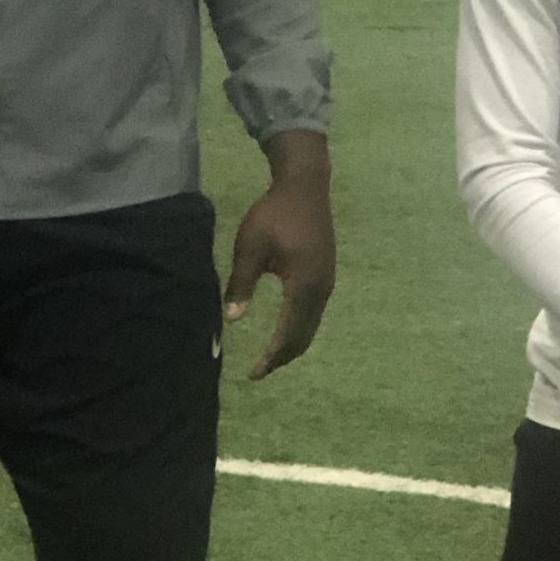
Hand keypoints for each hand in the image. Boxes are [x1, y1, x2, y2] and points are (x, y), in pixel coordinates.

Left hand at [224, 130, 334, 380]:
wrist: (304, 186)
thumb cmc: (273, 214)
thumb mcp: (250, 247)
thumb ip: (241, 284)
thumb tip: (231, 320)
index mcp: (303, 286)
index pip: (288, 334)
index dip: (271, 357)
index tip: (253, 373)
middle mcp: (321, 289)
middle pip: (304, 336)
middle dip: (282, 357)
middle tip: (259, 370)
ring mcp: (328, 282)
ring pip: (312, 325)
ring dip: (292, 344)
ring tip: (270, 355)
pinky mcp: (326, 274)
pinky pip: (315, 312)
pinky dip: (300, 328)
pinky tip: (285, 328)